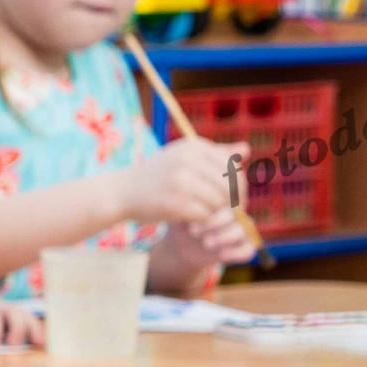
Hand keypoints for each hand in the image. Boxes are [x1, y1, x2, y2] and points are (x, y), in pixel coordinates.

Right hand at [116, 136, 245, 227]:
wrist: (120, 192)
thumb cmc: (155, 175)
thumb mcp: (183, 157)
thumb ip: (215, 153)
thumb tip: (246, 149)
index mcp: (193, 147)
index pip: (232, 166)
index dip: (237, 182)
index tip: (230, 194)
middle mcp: (189, 161)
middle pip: (230, 184)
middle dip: (231, 199)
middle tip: (224, 208)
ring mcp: (182, 182)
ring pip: (220, 201)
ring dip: (216, 211)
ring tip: (203, 211)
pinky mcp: (177, 203)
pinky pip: (206, 214)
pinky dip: (203, 219)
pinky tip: (193, 218)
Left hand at [163, 204, 255, 266]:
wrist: (183, 246)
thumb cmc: (183, 225)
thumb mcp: (182, 216)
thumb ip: (190, 209)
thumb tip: (195, 207)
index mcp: (224, 201)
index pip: (230, 197)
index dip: (214, 206)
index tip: (194, 214)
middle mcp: (236, 214)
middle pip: (235, 214)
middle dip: (215, 222)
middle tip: (194, 231)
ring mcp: (242, 230)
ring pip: (243, 231)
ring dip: (225, 237)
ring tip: (206, 243)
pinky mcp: (243, 247)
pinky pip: (248, 250)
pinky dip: (236, 253)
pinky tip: (221, 255)